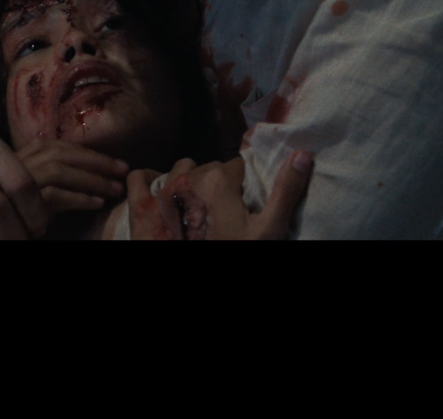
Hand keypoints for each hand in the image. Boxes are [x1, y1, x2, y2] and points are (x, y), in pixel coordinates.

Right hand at [15, 139, 129, 217]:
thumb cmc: (12, 217)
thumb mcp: (32, 194)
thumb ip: (52, 181)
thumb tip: (92, 175)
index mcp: (16, 158)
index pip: (55, 146)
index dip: (88, 153)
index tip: (114, 163)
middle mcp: (12, 164)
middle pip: (59, 152)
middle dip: (95, 160)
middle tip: (123, 169)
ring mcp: (12, 181)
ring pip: (58, 169)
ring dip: (91, 178)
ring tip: (115, 189)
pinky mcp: (18, 203)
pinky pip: (54, 195)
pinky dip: (78, 198)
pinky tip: (96, 204)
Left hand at [126, 150, 313, 239]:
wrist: (192, 289)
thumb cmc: (235, 252)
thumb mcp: (267, 231)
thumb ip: (285, 192)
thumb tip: (304, 153)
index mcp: (219, 179)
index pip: (237, 166)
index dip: (244, 185)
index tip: (245, 204)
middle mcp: (188, 177)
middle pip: (211, 168)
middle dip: (219, 184)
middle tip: (225, 212)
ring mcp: (162, 191)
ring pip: (180, 169)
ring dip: (190, 181)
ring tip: (199, 207)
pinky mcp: (141, 207)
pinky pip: (138, 179)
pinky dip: (148, 180)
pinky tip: (159, 191)